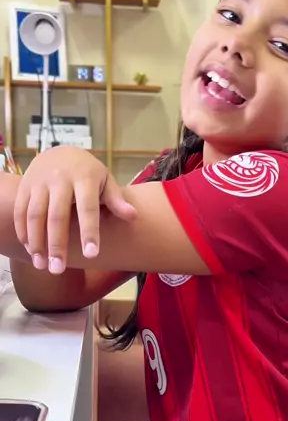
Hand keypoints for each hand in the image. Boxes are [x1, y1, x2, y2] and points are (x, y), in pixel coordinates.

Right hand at [13, 147, 136, 273]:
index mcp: (85, 178)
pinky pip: (21, 211)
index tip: (91, 255)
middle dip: (57, 244)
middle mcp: (60, 179)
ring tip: (41, 265)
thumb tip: (133, 217)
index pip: (88, 208)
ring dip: (37, 242)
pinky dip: (23, 231)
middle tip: (58, 269)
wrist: (59, 151)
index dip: (90, 232)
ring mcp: (40, 182)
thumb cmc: (88, 173)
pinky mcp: (25, 186)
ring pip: (35, 215)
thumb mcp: (105, 181)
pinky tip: (30, 250)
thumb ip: (117, 200)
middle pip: (57, 216)